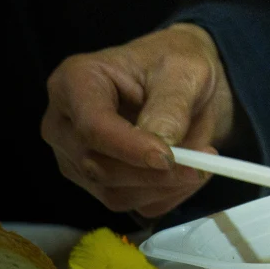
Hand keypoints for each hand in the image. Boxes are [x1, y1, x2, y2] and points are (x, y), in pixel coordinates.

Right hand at [41, 23, 234, 217]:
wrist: (183, 79)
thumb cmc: (176, 63)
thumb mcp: (184, 70)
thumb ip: (171, 105)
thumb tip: (162, 144)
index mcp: (75, 82)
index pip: (91, 127)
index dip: (129, 147)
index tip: (170, 157)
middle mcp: (64, 125)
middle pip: (97, 166)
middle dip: (154, 173)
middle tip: (205, 162)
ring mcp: (77, 159)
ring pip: (114, 193)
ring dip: (165, 186)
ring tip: (204, 162)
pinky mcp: (100, 184)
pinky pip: (133, 205)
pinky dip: (168, 196)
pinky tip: (190, 174)